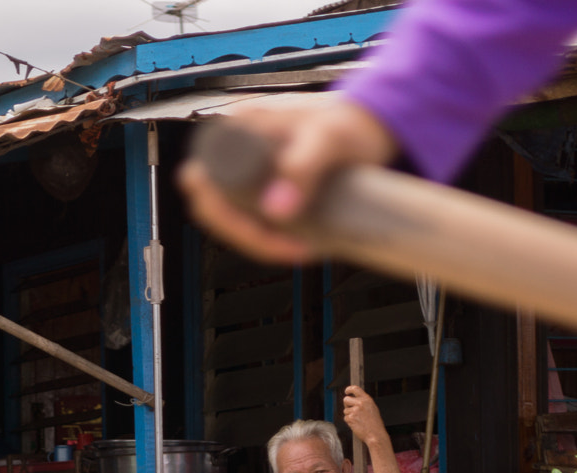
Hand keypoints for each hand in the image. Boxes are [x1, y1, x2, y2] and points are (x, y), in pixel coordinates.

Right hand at [176, 95, 398, 265]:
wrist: (374, 126)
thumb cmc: (351, 121)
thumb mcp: (328, 139)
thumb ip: (302, 166)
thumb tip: (275, 210)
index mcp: (237, 127)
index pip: (202, 179)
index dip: (224, 213)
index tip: (267, 228)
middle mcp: (236, 149)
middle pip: (212, 205)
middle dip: (246, 235)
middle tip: (291, 247)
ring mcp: (248, 171)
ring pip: (232, 218)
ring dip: (260, 242)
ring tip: (302, 248)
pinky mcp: (264, 188)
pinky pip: (251, 220)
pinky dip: (270, 239)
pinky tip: (300, 244)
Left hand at [341, 385, 385, 448]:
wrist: (376, 434)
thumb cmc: (375, 424)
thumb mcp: (372, 408)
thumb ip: (364, 402)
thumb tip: (354, 399)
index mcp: (367, 399)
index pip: (355, 389)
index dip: (349, 389)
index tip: (347, 392)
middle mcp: (360, 403)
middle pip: (346, 399)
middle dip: (346, 405)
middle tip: (351, 410)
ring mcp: (355, 410)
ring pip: (345, 410)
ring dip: (349, 415)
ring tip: (358, 420)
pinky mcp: (350, 418)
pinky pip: (345, 418)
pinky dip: (349, 422)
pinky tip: (356, 424)